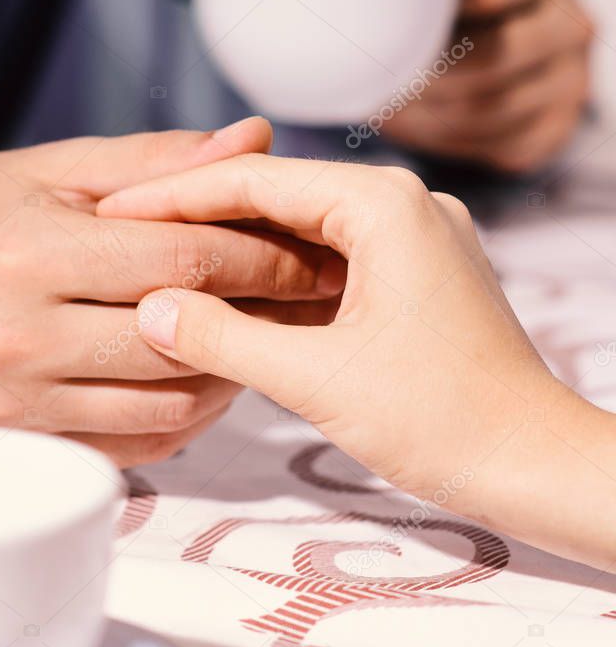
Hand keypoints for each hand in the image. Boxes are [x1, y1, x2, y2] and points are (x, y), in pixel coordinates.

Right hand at [0, 120, 344, 466]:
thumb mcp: (54, 169)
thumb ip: (156, 161)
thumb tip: (255, 140)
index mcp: (24, 253)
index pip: (178, 261)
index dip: (258, 258)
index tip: (305, 254)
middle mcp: (12, 336)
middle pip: (178, 338)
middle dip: (259, 316)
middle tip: (305, 301)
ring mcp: (13, 404)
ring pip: (166, 403)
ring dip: (231, 373)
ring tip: (260, 337)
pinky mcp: (19, 444)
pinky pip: (135, 444)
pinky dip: (186, 415)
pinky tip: (203, 378)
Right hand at [100, 154, 615, 568]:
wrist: (533, 466)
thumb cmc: (444, 420)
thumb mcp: (316, 379)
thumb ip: (222, 337)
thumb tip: (149, 310)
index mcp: (383, 205)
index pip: (252, 180)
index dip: (173, 195)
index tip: (113, 210)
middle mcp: (400, 207)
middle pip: (274, 198)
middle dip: (198, 219)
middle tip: (126, 237)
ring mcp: (409, 242)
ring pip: (296, 233)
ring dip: (232, 252)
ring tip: (160, 267)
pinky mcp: (409, 279)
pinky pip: (322, 264)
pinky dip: (270, 281)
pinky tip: (222, 301)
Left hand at [383, 0, 593, 173]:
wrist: (490, 53)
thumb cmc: (459, 1)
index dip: (440, 7)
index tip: (397, 20)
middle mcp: (570, 27)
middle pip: (490, 58)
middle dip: (425, 73)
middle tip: (377, 77)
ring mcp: (567, 85)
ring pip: (484, 110)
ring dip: (424, 111)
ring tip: (384, 101)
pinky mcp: (547, 135)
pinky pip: (486, 145)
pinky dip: (439, 139)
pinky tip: (411, 122)